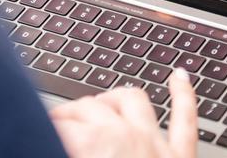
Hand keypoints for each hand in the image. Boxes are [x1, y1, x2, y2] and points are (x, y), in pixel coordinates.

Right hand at [50, 67, 196, 157]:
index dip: (47, 127)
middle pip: (91, 107)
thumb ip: (64, 151)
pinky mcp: (183, 155)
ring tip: (98, 106)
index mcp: (94, 144)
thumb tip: (53, 145)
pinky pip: (185, 116)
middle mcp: (127, 135)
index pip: (61, 124)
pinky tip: (179, 76)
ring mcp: (157, 142)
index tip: (41, 134)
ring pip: (132, 99)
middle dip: (71, 114)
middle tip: (57, 127)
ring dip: (112, 99)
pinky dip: (183, 93)